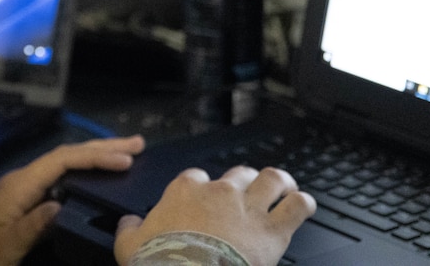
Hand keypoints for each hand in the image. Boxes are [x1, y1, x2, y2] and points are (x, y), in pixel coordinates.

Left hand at [0, 136, 144, 265]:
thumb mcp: (3, 246)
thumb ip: (34, 225)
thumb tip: (64, 204)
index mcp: (20, 185)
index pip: (64, 159)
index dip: (97, 157)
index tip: (128, 159)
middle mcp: (21, 179)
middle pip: (66, 155)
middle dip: (102, 148)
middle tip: (138, 145)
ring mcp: (19, 187)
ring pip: (62, 164)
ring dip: (92, 158)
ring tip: (123, 155)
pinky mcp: (17, 198)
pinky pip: (55, 176)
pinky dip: (78, 171)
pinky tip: (90, 178)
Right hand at [113, 165, 315, 265]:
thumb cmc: (161, 263)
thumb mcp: (130, 245)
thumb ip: (129, 229)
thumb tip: (127, 224)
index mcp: (186, 190)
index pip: (198, 176)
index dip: (203, 188)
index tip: (204, 200)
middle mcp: (221, 192)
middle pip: (239, 173)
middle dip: (245, 182)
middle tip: (248, 194)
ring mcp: (249, 208)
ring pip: (273, 179)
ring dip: (280, 182)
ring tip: (283, 187)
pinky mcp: (273, 231)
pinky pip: (297, 207)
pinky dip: (302, 204)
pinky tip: (302, 206)